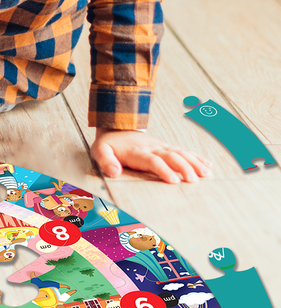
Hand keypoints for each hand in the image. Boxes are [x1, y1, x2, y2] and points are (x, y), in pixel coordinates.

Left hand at [90, 128, 211, 183]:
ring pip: (181, 153)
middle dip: (184, 167)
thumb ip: (106, 161)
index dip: (164, 170)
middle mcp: (152, 148)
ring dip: (194, 162)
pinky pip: (183, 151)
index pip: (153, 161)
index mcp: (137, 152)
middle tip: (194, 180)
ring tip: (207, 173)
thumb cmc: (109, 144)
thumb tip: (114, 173)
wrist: (116, 126)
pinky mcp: (166, 147)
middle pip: (171, 156)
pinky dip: (196, 157)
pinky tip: (207, 164)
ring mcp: (161, 146)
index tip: (174, 181)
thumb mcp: (99, 151)